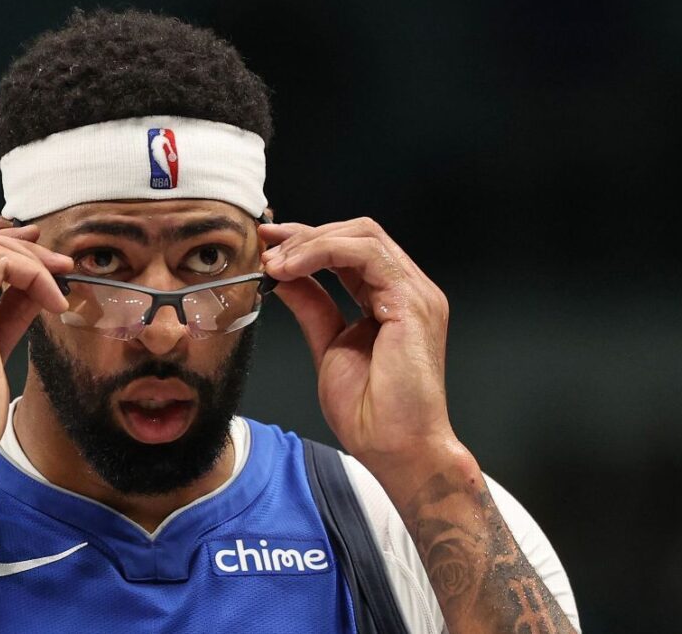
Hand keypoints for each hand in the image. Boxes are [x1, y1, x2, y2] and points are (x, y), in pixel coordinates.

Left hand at [260, 218, 457, 473]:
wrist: (396, 448)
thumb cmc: (372, 413)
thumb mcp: (328, 345)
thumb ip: (311, 306)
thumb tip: (283, 277)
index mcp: (392, 300)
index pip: (350, 251)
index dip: (307, 240)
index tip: (268, 243)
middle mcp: (407, 290)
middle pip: (357, 234)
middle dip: (305, 235)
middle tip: (266, 247)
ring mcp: (415, 293)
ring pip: (361, 235)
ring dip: (310, 242)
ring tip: (275, 262)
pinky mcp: (412, 300)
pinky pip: (366, 253)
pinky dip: (324, 252)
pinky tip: (293, 268)